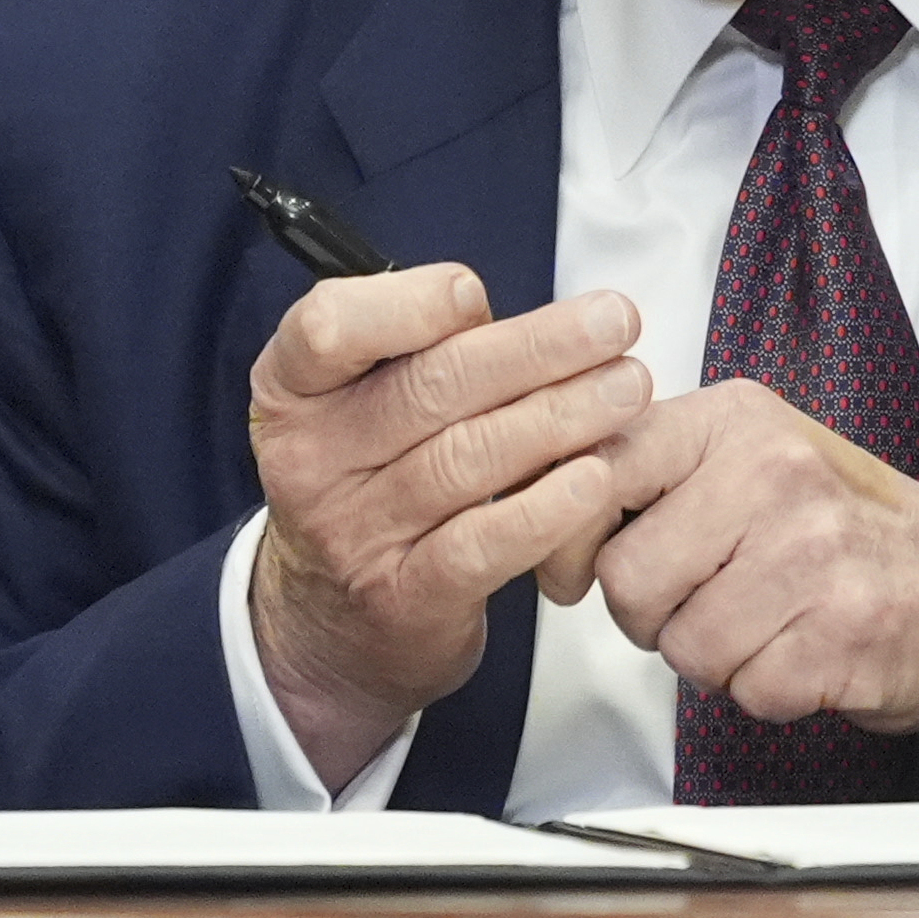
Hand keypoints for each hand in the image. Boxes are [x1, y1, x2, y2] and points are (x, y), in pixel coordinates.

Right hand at [245, 268, 647, 789]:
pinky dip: (546, 508)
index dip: (413, 303)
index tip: (481, 296)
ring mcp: (355, 532)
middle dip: (538, 347)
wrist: (329, 621)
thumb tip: (535, 322)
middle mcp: (312, 459)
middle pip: (431, 387)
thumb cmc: (366, 484)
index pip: (330, 326)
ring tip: (626, 390)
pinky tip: (594, 479)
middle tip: (613, 323)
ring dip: (562, 416)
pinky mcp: (405, 597)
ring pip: (468, 458)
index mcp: (292, 390)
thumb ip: (423, 353)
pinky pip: (483, 544)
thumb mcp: (356, 405)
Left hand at [540, 380, 918, 793]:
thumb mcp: (755, 460)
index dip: (570, 538)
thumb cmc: (857, 533)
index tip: (580, 565)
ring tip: (769, 622)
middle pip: (627, 579)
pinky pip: (745, 690)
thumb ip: (656, 470)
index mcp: (738, 421)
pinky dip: (766, 690)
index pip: (596, 470)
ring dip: (714, 658)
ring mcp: (814, 553)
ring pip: (682, 646)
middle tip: (707, 602)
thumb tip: (540, 501)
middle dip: (653, 615)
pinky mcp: (843, 633)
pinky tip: (806, 651)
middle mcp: (775, 474)